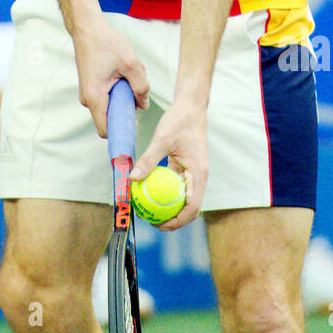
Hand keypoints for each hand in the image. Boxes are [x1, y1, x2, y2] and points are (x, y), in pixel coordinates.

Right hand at [73, 16, 148, 138]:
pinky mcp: (91, 85)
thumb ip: (141, 86)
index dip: (120, 133)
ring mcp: (88, 92)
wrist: (88, 27)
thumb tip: (144, 104)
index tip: (135, 129)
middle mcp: (88, 99)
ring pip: (111, 103)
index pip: (106, 130)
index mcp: (95, 97)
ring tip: (130, 72)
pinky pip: (108, 94)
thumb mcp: (131, 64)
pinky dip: (119, 86)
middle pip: (111, 116)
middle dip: (127, 106)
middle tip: (137, 89)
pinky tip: (124, 69)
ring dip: (125, 93)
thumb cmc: (107, 43)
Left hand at [130, 98, 207, 229]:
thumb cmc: (179, 121)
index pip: (193, 206)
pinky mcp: (185, 168)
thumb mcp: (162, 139)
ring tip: (149, 212)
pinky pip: (175, 186)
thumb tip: (133, 178)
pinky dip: (164, 192)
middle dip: (173, 219)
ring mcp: (192, 173)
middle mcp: (198, 177)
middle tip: (152, 222)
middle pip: (188, 207)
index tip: (161, 225)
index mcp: (198, 173)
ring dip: (169, 207)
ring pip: (182, 198)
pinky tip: (149, 192)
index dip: (178, 221)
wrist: (190, 107)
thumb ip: (149, 159)